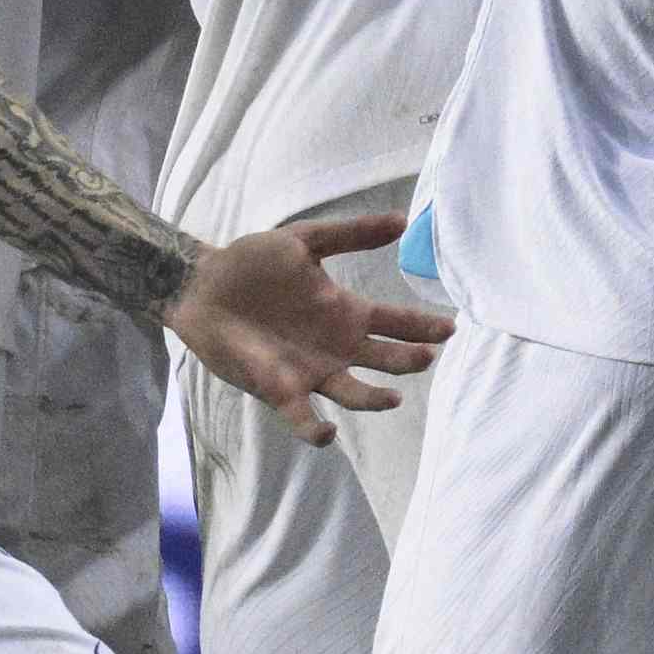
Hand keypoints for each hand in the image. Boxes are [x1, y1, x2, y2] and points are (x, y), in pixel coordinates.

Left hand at [166, 211, 451, 439]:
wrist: (203, 286)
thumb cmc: (253, 262)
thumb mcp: (305, 240)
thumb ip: (350, 234)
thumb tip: (401, 221)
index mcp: (345, 313)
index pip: (394, 323)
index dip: (422, 326)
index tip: (450, 327)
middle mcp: (336, 347)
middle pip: (384, 360)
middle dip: (408, 360)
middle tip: (428, 356)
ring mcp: (311, 371)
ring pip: (353, 393)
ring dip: (373, 399)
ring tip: (392, 397)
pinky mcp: (280, 389)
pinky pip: (303, 416)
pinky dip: (316, 429)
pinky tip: (328, 432)